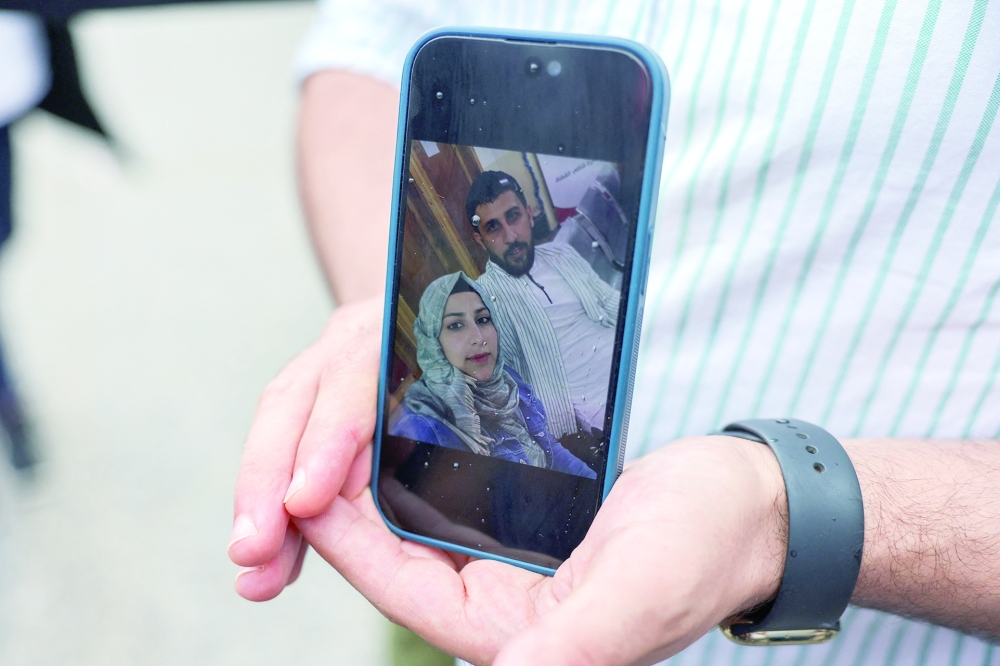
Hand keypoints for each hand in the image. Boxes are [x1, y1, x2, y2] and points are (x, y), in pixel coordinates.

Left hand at [228, 295, 787, 663]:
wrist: (751, 507)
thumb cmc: (705, 548)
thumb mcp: (636, 590)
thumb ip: (572, 646)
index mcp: (516, 635)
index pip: (406, 591)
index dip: (350, 545)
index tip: (303, 491)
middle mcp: (505, 610)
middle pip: (400, 563)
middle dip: (347, 516)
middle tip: (305, 456)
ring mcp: (514, 572)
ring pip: (421, 532)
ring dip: (377, 490)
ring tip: (340, 436)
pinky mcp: (527, 537)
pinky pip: (453, 507)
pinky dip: (420, 475)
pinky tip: (401, 434)